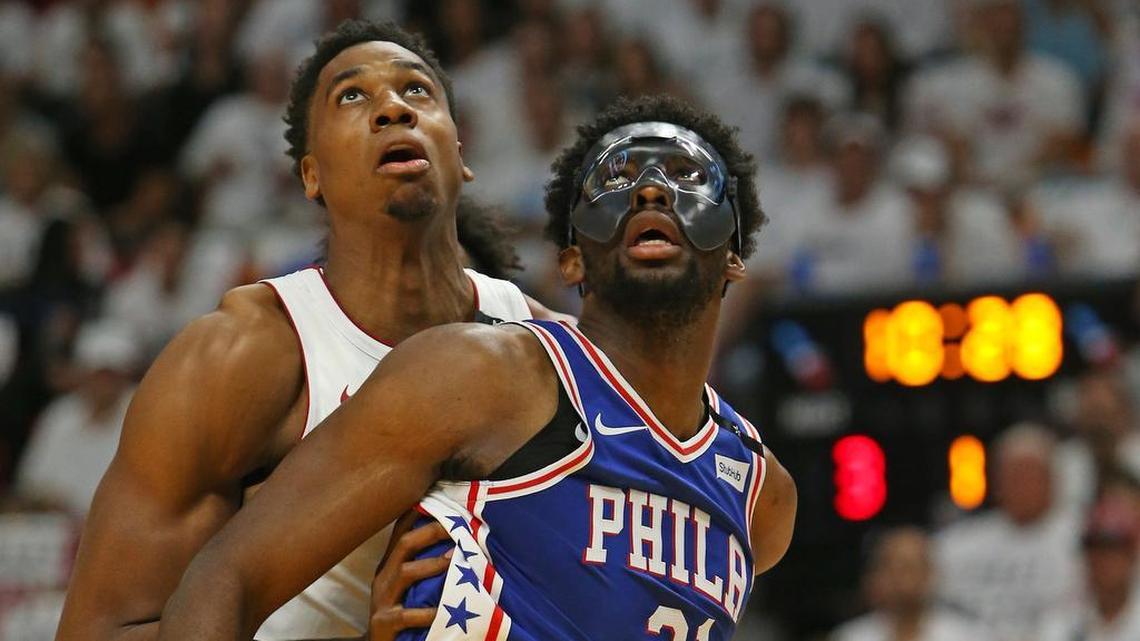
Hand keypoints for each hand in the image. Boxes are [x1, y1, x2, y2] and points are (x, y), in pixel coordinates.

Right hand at [367, 510, 452, 640]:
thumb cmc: (401, 615)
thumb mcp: (409, 588)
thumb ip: (425, 569)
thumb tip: (458, 548)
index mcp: (389, 567)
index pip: (400, 532)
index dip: (415, 513)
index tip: (435, 496)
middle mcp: (383, 578)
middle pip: (403, 545)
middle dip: (430, 532)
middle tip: (457, 525)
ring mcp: (381, 600)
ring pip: (405, 573)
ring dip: (432, 564)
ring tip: (456, 559)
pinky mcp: (384, 623)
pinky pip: (407, 614)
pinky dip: (428, 612)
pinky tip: (444, 610)